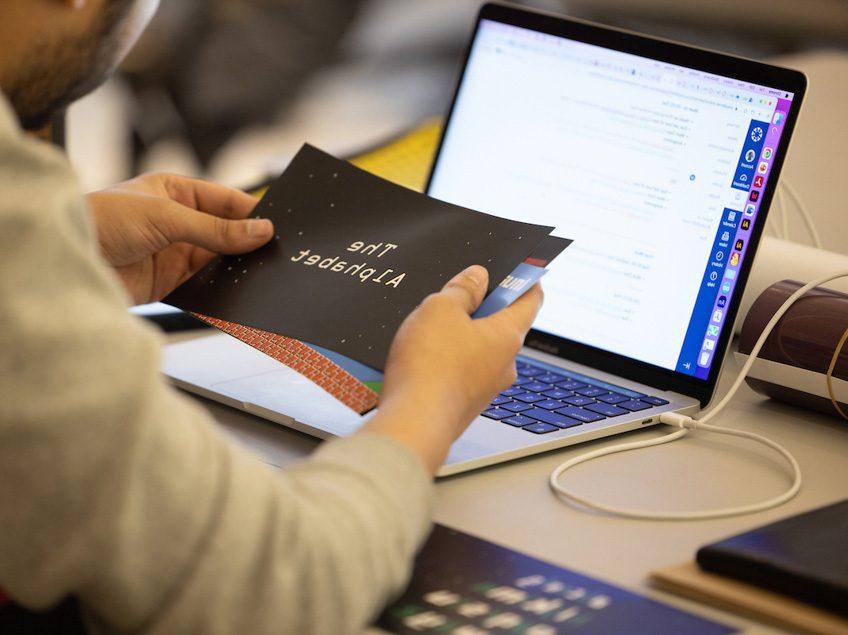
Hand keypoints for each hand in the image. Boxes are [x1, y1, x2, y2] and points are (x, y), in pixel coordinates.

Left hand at [86, 173, 273, 304]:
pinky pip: (205, 285)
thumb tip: (259, 231)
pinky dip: (221, 289)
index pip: (225, 201)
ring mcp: (174, 253)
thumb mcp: (165, 217)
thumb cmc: (101, 221)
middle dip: (247, 243)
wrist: (70, 260)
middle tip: (274, 253)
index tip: (276, 226)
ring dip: (235, 268)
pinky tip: (235, 291)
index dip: (251, 213)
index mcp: (176, 193)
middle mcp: (177, 222)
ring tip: (259, 274)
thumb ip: (215, 229)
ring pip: (218, 261)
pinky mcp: (169, 282)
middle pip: (226, 233)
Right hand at [362, 265, 542, 473]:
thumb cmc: (430, 365)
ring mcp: (486, 389)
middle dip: (483, 310)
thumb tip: (477, 277)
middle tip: (458, 297)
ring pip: (481, 353)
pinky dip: (449, 363)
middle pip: (503, 327)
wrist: (413, 422)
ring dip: (462, 338)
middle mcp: (505, 365)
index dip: (526, 281)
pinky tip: (424, 360)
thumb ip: (461, 289)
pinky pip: (463, 375)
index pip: (531, 301)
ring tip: (431, 331)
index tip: (522, 271)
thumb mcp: (440, 308)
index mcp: (507, 336)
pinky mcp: (465, 405)